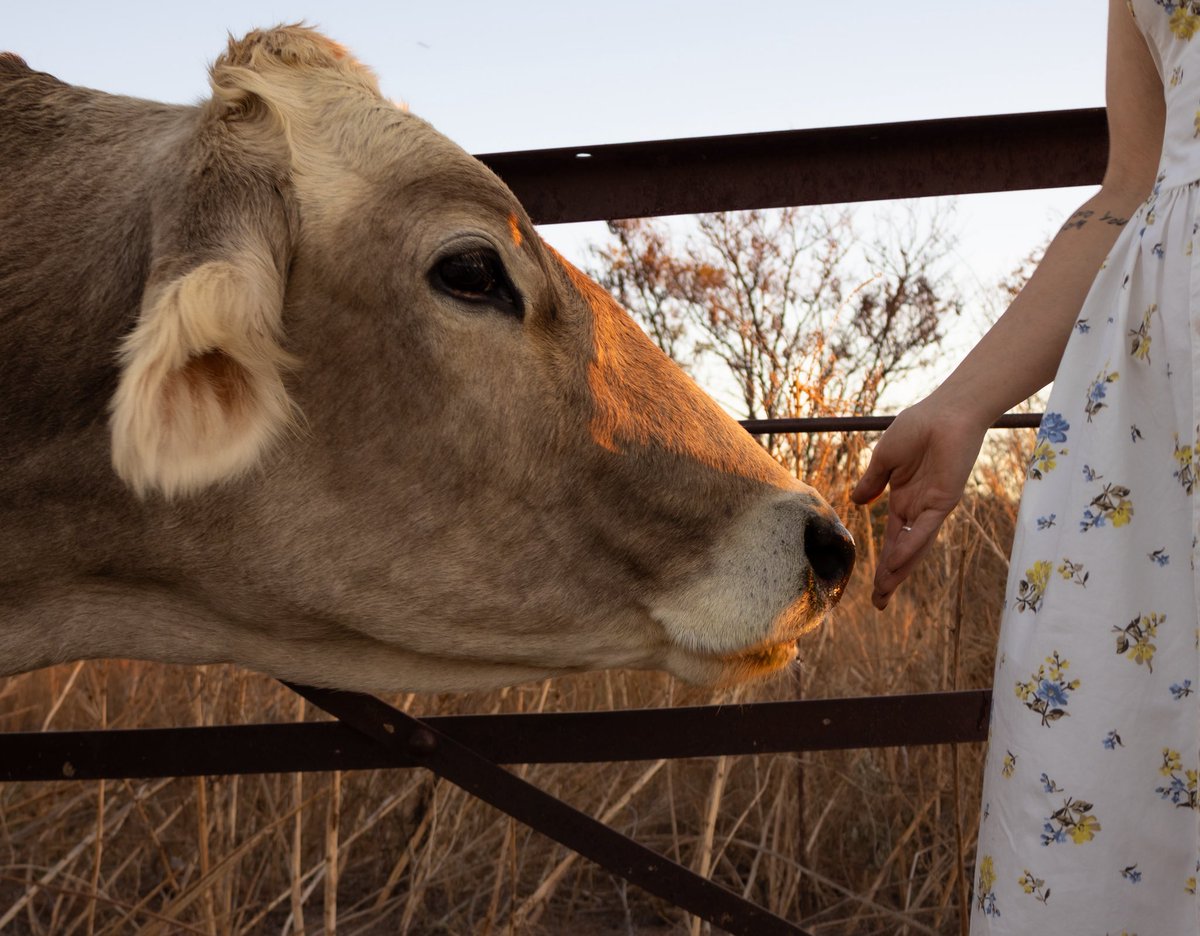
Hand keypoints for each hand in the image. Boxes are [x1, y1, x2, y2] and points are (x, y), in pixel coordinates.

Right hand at [850, 398, 988, 609]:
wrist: (945, 412)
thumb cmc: (917, 427)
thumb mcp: (884, 458)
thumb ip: (872, 483)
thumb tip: (856, 503)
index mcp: (904, 499)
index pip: (892, 538)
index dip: (883, 563)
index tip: (874, 587)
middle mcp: (918, 508)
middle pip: (903, 550)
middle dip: (891, 576)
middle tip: (879, 603)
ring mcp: (932, 507)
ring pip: (914, 546)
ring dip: (900, 569)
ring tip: (885, 591)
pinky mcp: (944, 500)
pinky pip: (924, 528)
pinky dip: (910, 545)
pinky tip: (896, 561)